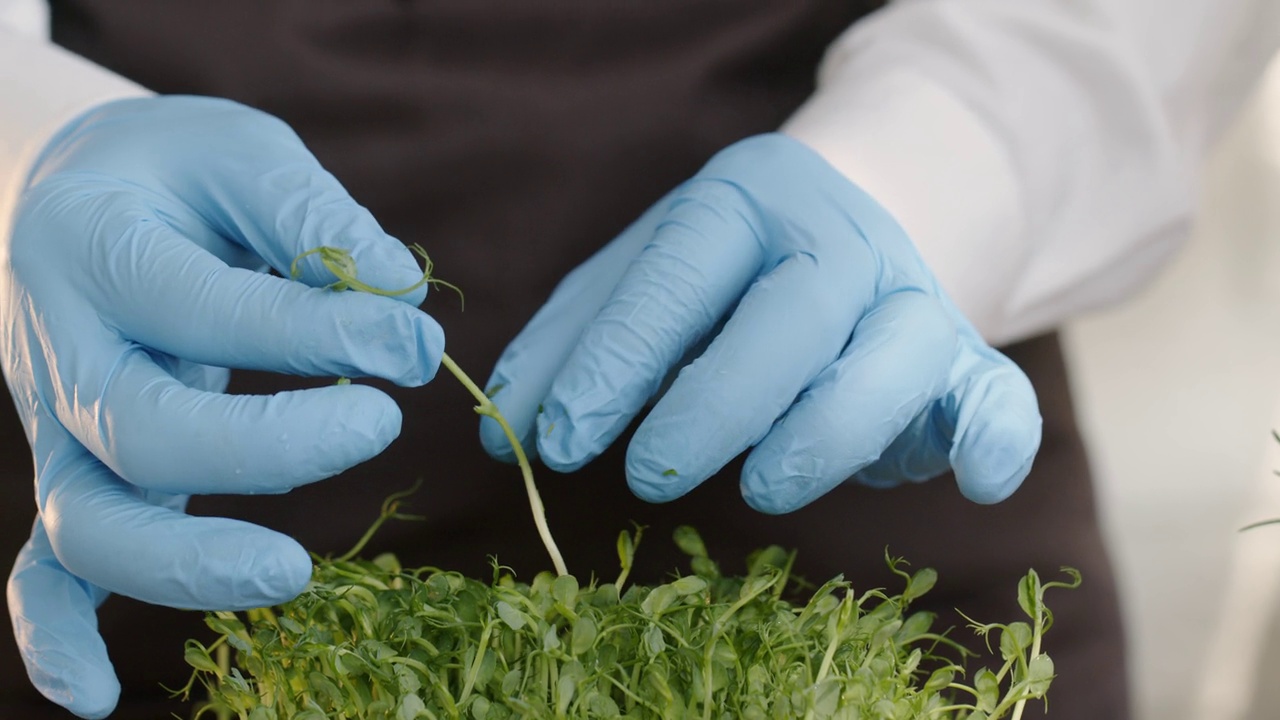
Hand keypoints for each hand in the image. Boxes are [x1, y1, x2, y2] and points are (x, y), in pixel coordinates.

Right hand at [1, 96, 443, 717]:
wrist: (80, 191)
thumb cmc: (179, 171)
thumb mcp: (244, 153)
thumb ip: (316, 216)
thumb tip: (404, 297)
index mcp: (95, 247)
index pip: (207, 311)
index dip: (321, 333)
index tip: (413, 342)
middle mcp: (61, 347)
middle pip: (145, 432)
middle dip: (272, 446)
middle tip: (382, 418)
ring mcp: (59, 425)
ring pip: (91, 522)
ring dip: (188, 561)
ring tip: (293, 572)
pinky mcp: (78, 473)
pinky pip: (45, 571)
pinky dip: (59, 635)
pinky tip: (102, 699)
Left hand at [480, 133, 1038, 511]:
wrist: (855, 221)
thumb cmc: (726, 271)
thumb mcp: (640, 280)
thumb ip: (571, 344)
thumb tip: (500, 432)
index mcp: (748, 200)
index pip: (678, 273)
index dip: (617, 358)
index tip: (559, 441)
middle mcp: (842, 239)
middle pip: (791, 312)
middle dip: (718, 400)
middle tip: (652, 474)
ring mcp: (913, 294)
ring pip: (895, 354)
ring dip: (829, 430)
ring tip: (762, 491)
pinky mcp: (967, 358)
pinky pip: (1001, 394)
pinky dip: (997, 439)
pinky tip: (975, 481)